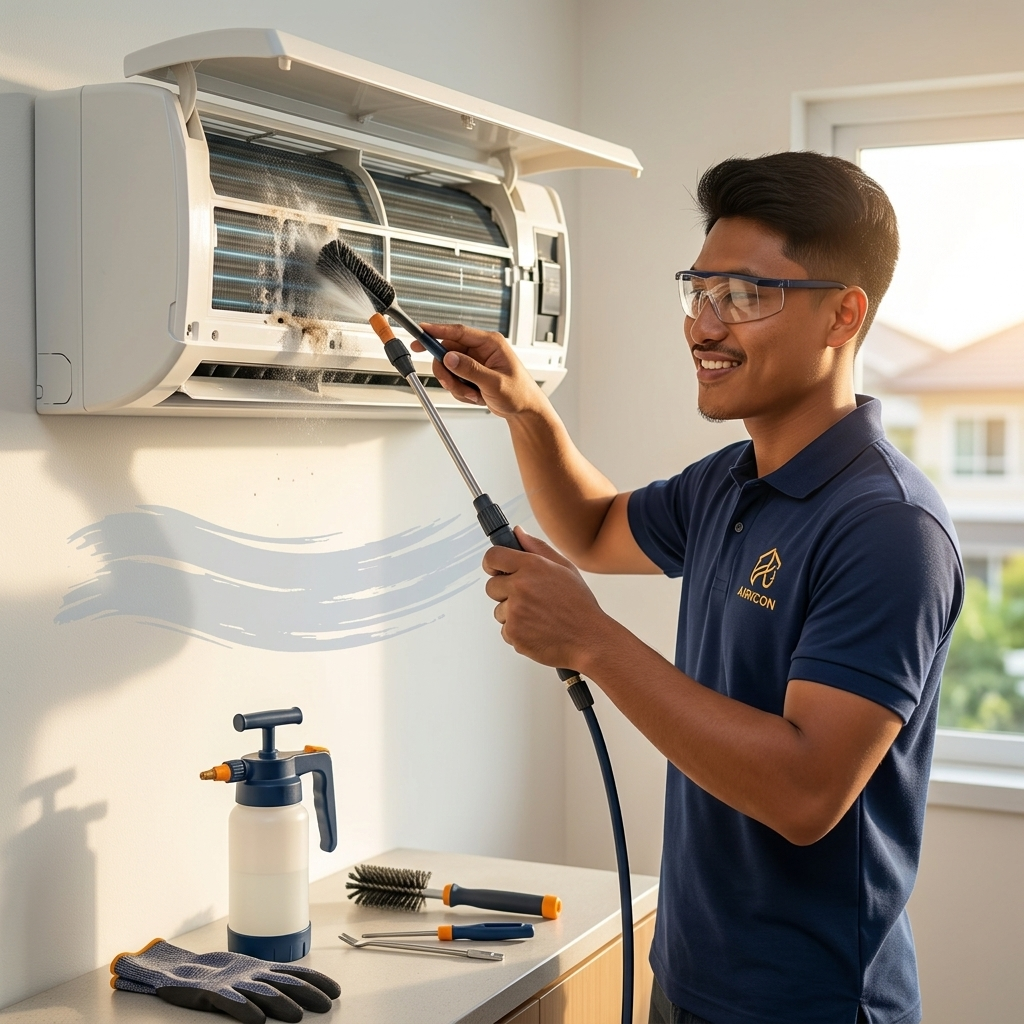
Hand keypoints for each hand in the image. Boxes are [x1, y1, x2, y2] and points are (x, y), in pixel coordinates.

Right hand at [413, 323, 545, 417]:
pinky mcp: (471, 373)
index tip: (421, 331)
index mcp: (490, 343)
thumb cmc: (519, 393)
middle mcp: (481, 350)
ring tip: (473, 394)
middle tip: (453, 385)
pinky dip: (460, 391)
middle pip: (447, 352)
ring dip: (456, 385)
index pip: (458, 331)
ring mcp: (475, 362)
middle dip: (448, 373)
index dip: (437, 330)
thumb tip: (450, 358)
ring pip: (448, 368)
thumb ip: (471, 370)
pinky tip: (476, 396)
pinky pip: (453, 379)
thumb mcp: (495, 382)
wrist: (524, 410)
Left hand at [483, 528, 609, 667]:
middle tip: (528, 598)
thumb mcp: (565, 569)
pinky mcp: (513, 633)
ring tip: (538, 616)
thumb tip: (518, 533)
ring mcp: (515, 611)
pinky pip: (505, 630)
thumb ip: (537, 548)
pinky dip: (518, 632)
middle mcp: (520, 587)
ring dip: (512, 614)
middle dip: (505, 592)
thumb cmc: (579, 606)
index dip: (492, 563)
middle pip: (491, 586)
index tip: (496, 569)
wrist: (589, 640)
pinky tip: (537, 629)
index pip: (493, 556)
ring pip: (499, 610)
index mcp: (532, 566)